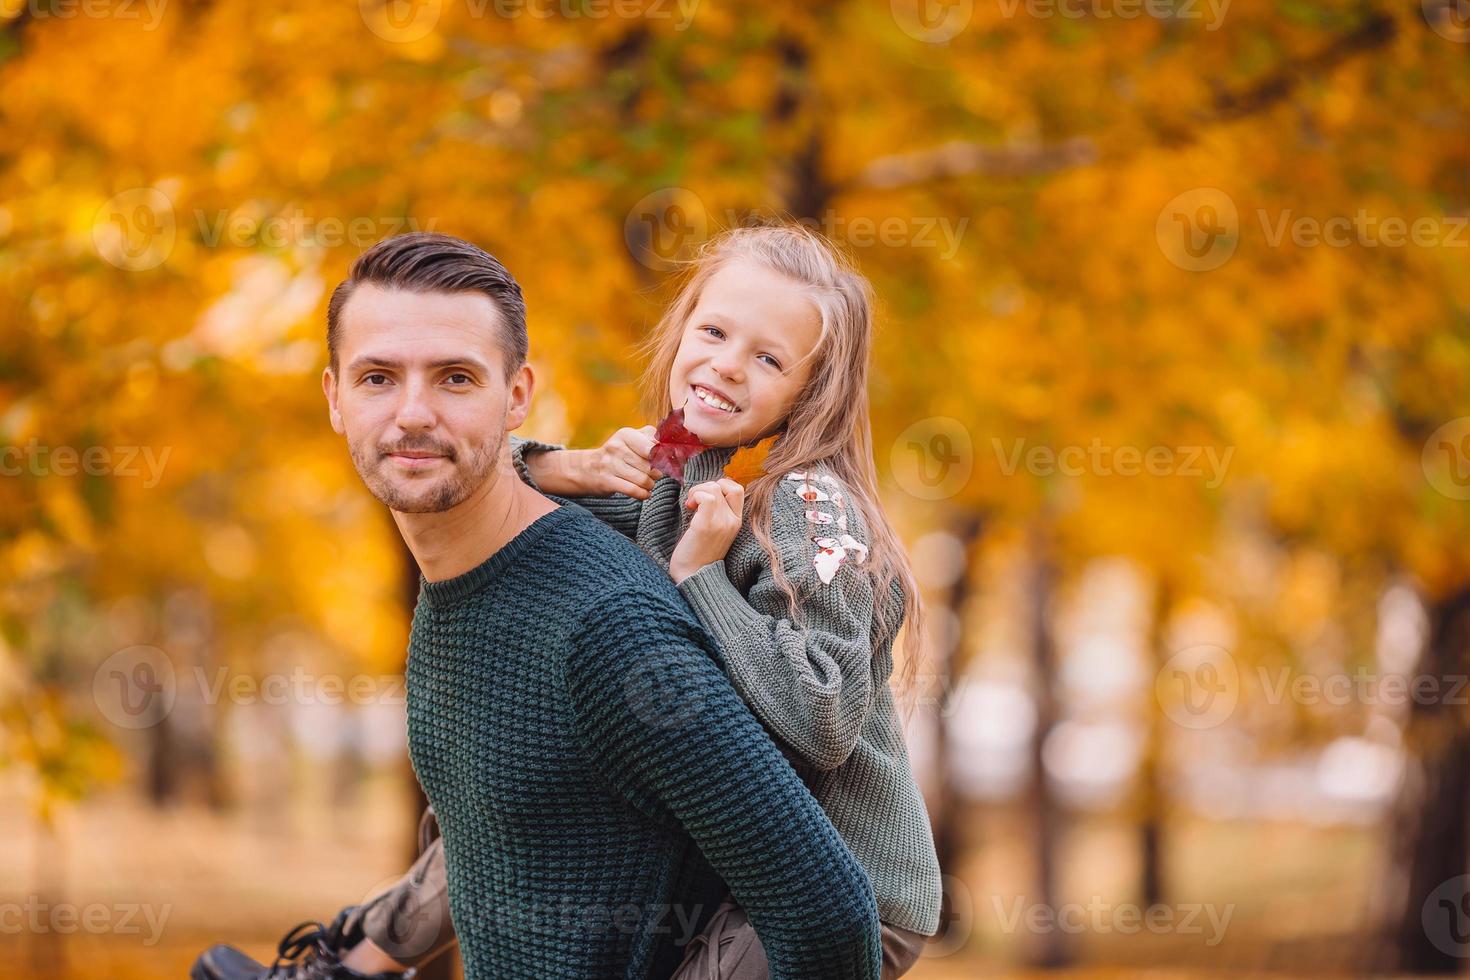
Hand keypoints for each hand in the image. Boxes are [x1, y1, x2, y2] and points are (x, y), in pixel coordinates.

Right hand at [528, 425, 660, 497]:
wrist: (586, 468)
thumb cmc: (617, 454)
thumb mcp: (631, 439)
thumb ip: (652, 438)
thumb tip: (673, 444)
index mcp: (626, 434)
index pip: (654, 448)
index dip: (664, 458)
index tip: (666, 463)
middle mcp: (617, 448)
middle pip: (651, 466)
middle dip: (657, 474)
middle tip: (654, 475)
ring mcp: (610, 465)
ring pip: (644, 480)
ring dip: (650, 485)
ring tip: (648, 483)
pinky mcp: (607, 481)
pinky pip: (634, 491)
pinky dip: (643, 494)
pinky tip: (644, 493)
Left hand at [669, 478, 743, 583]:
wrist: (694, 576)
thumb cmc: (699, 553)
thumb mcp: (716, 530)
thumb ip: (717, 512)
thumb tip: (707, 491)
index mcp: (737, 521)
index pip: (737, 489)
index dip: (720, 485)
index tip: (707, 497)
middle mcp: (733, 521)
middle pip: (723, 485)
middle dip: (705, 487)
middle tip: (694, 502)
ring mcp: (722, 523)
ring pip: (713, 488)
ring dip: (697, 491)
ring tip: (691, 506)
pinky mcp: (707, 526)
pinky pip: (707, 497)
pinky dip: (696, 495)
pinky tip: (690, 507)